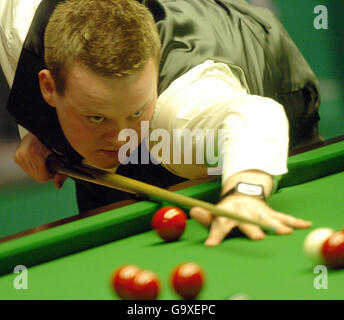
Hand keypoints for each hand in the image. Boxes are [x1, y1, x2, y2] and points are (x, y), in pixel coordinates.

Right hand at [14, 132, 66, 188]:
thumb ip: (62, 173)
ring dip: (40, 170)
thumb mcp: (64, 157)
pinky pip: (27, 169)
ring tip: (46, 159)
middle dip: (46, 173)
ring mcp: (19, 155)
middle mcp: (24, 154)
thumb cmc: (57, 143)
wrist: (45, 131)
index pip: (42, 177)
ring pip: (32, 174)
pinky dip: (35, 167)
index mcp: (34, 152)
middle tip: (53, 163)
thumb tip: (58, 186)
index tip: (56, 170)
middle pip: (37, 176)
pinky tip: (40, 158)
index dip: (51, 176)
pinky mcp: (16, 156)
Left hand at [190, 194, 311, 246]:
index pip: (220, 224)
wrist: (242, 194)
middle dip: (252, 229)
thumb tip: (192, 211)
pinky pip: (283, 216)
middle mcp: (243, 211)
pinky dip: (294, 221)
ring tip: (284, 232)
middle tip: (258, 237)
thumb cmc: (226, 211)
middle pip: (247, 221)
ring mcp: (258, 211)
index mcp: (227, 213)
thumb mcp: (214, 213)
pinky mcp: (270, 212)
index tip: (210, 245)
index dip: (215, 235)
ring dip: (276, 224)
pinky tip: (305, 225)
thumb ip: (205, 217)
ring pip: (267, 217)